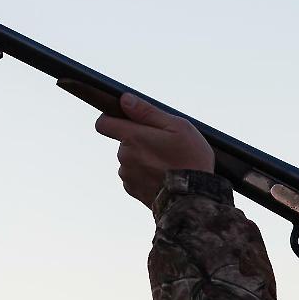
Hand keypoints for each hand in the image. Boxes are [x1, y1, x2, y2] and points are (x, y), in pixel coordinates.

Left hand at [94, 93, 213, 207]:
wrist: (194, 199)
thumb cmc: (190, 160)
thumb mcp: (178, 127)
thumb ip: (148, 112)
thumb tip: (125, 100)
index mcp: (132, 137)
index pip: (104, 123)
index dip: (112, 119)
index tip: (127, 121)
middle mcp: (124, 156)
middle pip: (123, 142)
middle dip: (139, 142)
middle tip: (165, 148)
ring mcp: (127, 175)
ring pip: (130, 160)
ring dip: (143, 160)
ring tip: (167, 166)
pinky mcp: (133, 191)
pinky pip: (135, 177)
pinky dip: (146, 176)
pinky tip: (164, 178)